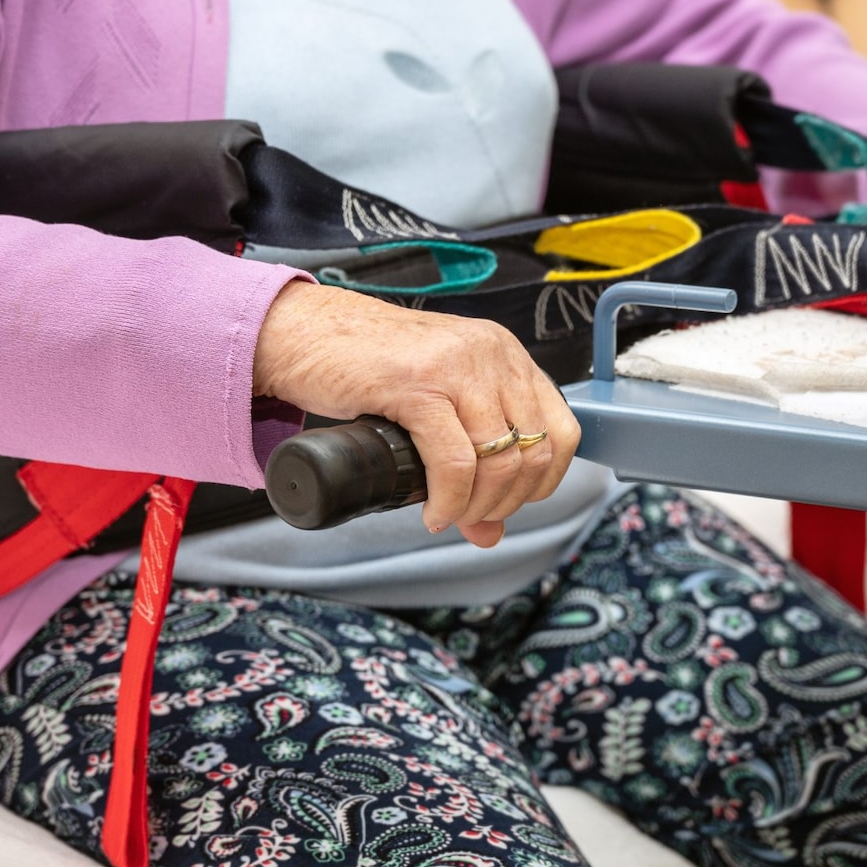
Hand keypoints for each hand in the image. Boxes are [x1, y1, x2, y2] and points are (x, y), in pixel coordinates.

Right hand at [252, 282, 579, 547]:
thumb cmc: (364, 368)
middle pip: (534, 452)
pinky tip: (432, 511)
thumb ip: (470, 461)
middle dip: (506, 502)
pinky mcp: (418, 384)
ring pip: (500, 460)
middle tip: (469, 518)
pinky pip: (455, 462)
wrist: (303, 333)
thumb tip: (490, 533)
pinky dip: (448, 500)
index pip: (563, 431)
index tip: (506, 503)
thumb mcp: (432, 409)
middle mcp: (492, 354)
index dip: (542, 483)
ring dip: (476, 506)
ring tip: (448, 515)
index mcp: (505, 355)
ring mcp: (457, 366)